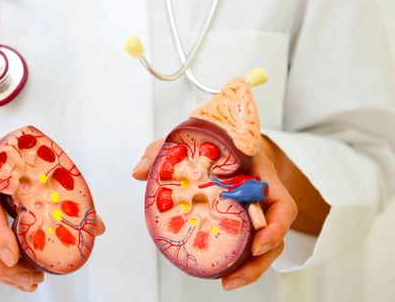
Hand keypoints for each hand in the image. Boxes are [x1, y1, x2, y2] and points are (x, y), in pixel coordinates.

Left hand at [132, 139, 297, 290]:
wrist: (226, 140)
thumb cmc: (214, 140)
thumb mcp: (188, 140)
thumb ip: (163, 151)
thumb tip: (140, 172)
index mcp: (259, 173)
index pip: (281, 201)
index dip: (275, 225)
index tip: (257, 243)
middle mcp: (263, 194)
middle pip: (276, 231)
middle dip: (261, 259)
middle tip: (236, 275)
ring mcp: (257, 209)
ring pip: (267, 243)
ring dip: (252, 267)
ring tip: (229, 282)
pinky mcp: (245, 220)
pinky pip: (249, 243)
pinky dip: (240, 261)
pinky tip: (224, 275)